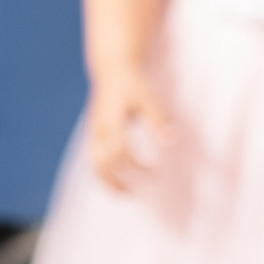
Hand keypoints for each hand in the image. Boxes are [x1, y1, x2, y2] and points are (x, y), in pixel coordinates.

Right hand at [87, 63, 172, 191]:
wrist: (112, 69)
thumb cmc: (133, 84)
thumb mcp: (149, 99)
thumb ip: (158, 121)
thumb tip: (171, 143)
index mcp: (111, 121)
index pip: (121, 153)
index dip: (137, 168)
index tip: (155, 174)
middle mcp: (98, 129)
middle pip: (103, 164)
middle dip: (120, 181)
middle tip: (141, 192)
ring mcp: (93, 132)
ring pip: (94, 165)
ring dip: (109, 182)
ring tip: (126, 194)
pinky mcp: (93, 134)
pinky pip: (94, 159)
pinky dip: (104, 173)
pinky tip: (119, 179)